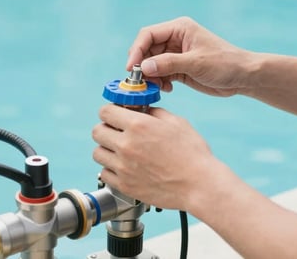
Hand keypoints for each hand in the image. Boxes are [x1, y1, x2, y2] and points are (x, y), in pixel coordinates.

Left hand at [92, 104, 219, 210]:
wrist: (199, 184)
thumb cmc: (192, 154)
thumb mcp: (176, 122)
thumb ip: (154, 113)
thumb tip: (142, 110)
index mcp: (139, 125)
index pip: (105, 112)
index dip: (110, 111)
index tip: (115, 115)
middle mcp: (126, 145)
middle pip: (97, 131)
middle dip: (107, 129)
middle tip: (117, 132)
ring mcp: (124, 167)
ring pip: (98, 153)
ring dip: (107, 149)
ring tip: (121, 151)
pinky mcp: (125, 185)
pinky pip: (104, 173)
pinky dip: (111, 169)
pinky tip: (125, 167)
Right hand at [126, 16, 252, 95]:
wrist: (243, 77)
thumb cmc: (225, 63)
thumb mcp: (196, 63)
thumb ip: (169, 64)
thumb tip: (144, 67)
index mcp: (179, 28)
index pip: (148, 35)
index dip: (137, 50)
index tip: (131, 68)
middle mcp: (175, 39)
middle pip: (147, 49)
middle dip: (142, 65)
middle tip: (141, 82)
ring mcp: (176, 54)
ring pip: (151, 63)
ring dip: (150, 76)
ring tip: (157, 87)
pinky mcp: (179, 68)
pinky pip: (160, 73)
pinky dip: (159, 82)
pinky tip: (168, 89)